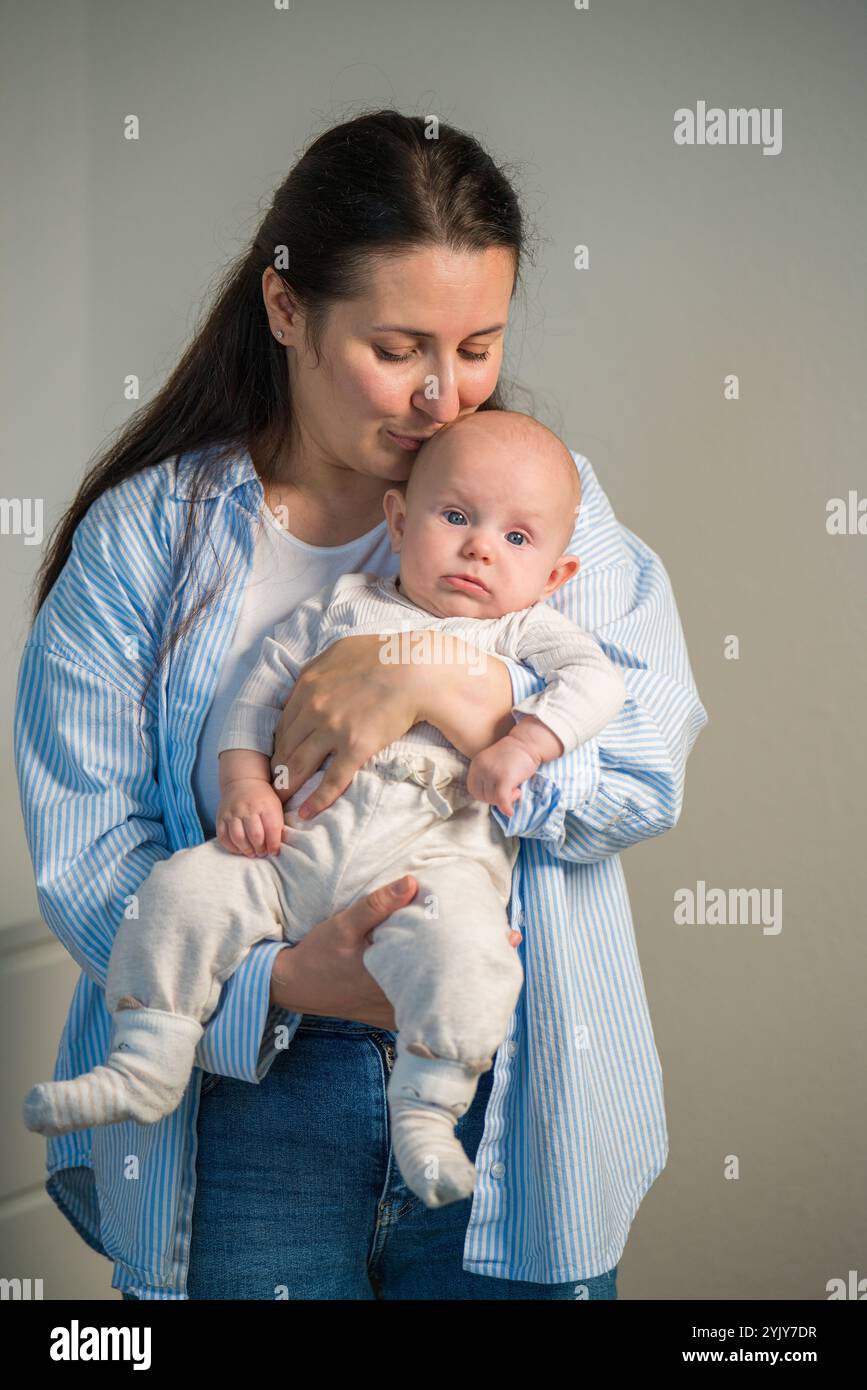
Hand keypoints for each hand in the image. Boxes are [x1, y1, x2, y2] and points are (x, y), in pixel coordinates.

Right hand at [216, 780, 284, 856]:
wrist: (243, 782)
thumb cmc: (263, 798)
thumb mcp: (275, 806)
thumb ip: (277, 825)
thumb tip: (276, 848)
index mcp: (265, 806)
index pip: (272, 829)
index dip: (274, 845)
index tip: (274, 852)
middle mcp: (248, 809)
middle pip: (255, 835)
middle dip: (260, 849)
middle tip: (262, 853)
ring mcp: (232, 813)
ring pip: (238, 837)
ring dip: (246, 850)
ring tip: (252, 853)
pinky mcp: (221, 817)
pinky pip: (223, 836)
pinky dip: (231, 847)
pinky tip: (239, 849)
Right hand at [269, 875, 523, 1027]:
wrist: (293, 987)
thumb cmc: (320, 955)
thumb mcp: (344, 925)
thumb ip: (376, 905)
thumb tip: (412, 883)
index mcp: (397, 980)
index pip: (449, 973)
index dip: (480, 956)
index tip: (508, 938)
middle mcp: (403, 1002)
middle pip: (453, 989)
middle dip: (480, 966)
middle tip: (510, 941)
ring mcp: (397, 1012)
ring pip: (441, 999)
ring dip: (463, 979)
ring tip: (490, 954)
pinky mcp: (389, 1014)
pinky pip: (424, 1007)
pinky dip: (442, 992)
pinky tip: (453, 974)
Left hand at [270, 634, 422, 820]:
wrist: (414, 667)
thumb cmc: (383, 655)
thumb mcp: (339, 652)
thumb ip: (317, 670)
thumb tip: (305, 682)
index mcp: (308, 685)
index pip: (284, 722)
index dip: (279, 743)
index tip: (279, 756)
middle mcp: (313, 708)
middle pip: (286, 745)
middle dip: (277, 767)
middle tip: (274, 783)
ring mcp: (332, 729)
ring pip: (300, 764)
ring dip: (288, 784)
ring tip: (282, 800)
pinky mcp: (355, 747)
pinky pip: (331, 780)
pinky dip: (316, 800)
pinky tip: (307, 813)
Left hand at [467, 738, 539, 816]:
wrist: (528, 742)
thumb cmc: (514, 755)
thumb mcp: (493, 764)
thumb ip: (488, 778)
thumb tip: (492, 799)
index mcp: (476, 764)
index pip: (473, 789)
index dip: (485, 795)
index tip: (497, 793)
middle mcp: (481, 768)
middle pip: (482, 796)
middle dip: (495, 799)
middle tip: (510, 792)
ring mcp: (492, 773)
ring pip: (492, 799)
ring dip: (505, 800)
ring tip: (516, 790)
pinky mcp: (504, 778)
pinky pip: (502, 799)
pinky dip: (506, 808)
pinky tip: (511, 811)